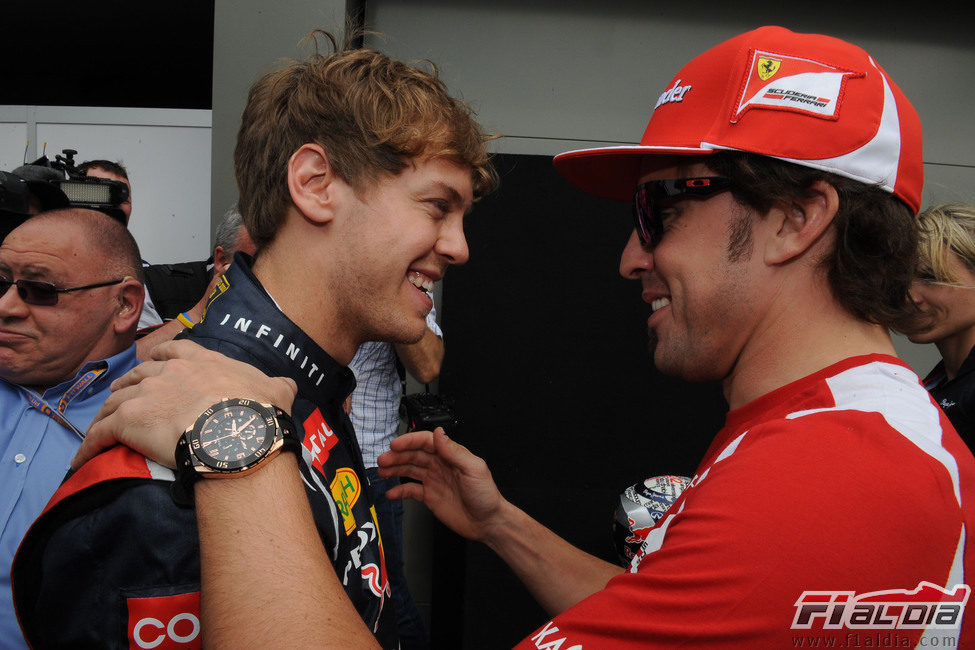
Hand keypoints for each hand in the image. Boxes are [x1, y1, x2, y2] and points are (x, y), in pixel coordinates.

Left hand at [73, 339, 296, 469]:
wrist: (236, 434)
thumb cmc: (257, 413)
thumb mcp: (277, 391)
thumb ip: (278, 386)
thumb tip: (289, 386)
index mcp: (201, 361)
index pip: (172, 352)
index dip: (160, 359)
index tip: (154, 364)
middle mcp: (168, 372)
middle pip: (138, 374)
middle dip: (129, 384)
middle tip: (123, 396)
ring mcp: (145, 394)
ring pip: (115, 401)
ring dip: (106, 412)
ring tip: (101, 425)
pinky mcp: (127, 421)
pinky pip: (99, 434)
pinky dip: (89, 445)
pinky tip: (81, 458)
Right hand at [377, 428, 503, 542]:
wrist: (488, 522)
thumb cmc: (486, 495)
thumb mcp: (473, 469)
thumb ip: (454, 451)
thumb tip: (439, 433)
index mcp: (450, 455)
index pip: (426, 442)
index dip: (409, 441)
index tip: (395, 445)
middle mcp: (440, 465)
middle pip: (414, 455)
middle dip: (397, 456)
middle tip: (383, 460)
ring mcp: (434, 480)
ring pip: (409, 470)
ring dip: (394, 469)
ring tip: (381, 471)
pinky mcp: (430, 497)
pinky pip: (411, 491)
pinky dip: (399, 491)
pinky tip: (390, 493)